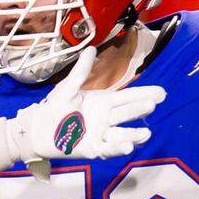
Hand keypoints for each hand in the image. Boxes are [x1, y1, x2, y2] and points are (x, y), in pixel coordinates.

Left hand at [7, 47, 164, 169]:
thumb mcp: (68, 88)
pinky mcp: (92, 149)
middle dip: (140, 109)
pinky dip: (118, 149)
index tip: (161, 93)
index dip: (144, 94)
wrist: (36, 128)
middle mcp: (106, 119)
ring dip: (134, 134)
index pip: (127, 97)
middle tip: (152, 104)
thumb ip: (81, 71)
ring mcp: (100, 135)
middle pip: (127, 113)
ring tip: (146, 133)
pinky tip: (128, 146)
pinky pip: (108, 149)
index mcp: (103, 102)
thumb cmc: (53, 107)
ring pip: (122, 134)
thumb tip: (91, 49)